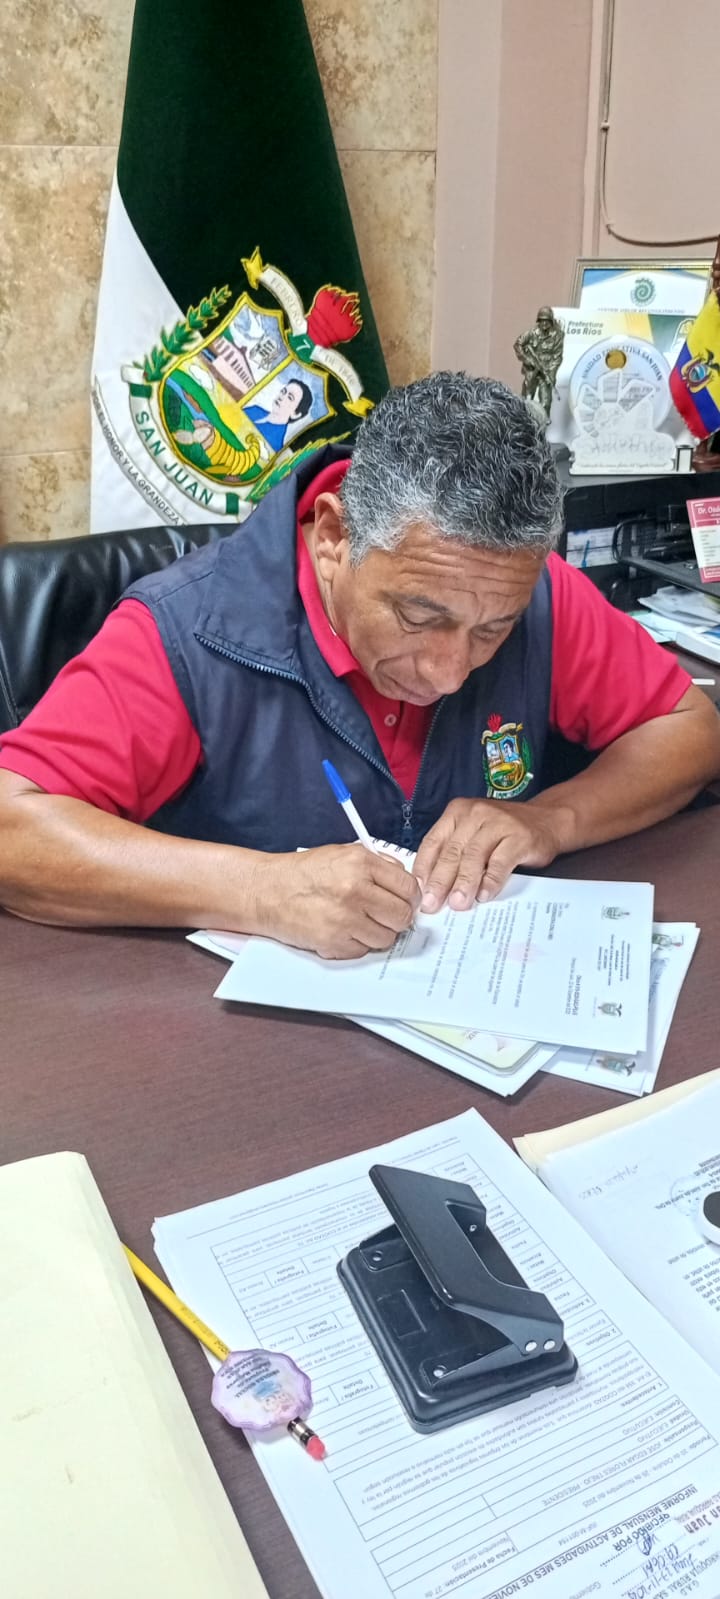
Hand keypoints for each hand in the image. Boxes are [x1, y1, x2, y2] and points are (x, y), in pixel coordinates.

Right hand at [264, 844, 421, 958]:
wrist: (267, 891)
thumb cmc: (303, 873)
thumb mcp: (341, 854)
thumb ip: (376, 864)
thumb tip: (403, 881)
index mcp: (361, 863)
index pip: (408, 887)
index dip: (411, 898)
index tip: (406, 902)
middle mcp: (356, 890)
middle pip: (402, 916)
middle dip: (397, 918)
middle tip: (386, 916)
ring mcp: (346, 919)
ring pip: (386, 938)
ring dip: (377, 933)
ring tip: (360, 922)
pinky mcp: (334, 942)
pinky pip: (363, 950)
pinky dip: (357, 944)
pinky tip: (342, 930)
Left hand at [414, 798, 566, 912]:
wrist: (547, 820)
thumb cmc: (504, 832)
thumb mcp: (473, 833)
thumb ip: (454, 853)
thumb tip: (432, 888)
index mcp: (457, 812)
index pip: (433, 842)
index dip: (424, 869)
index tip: (418, 892)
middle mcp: (475, 814)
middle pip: (452, 851)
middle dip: (440, 881)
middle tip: (432, 904)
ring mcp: (498, 823)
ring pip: (474, 856)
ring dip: (464, 883)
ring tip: (458, 904)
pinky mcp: (519, 836)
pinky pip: (500, 861)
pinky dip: (491, 880)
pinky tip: (484, 895)